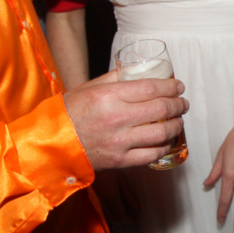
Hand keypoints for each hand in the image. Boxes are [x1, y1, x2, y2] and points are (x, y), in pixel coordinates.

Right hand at [64, 70, 188, 169]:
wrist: (51, 144)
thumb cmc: (68, 113)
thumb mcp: (89, 88)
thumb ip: (115, 79)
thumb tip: (139, 72)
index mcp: (109, 97)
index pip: (151, 88)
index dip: (171, 86)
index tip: (178, 86)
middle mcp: (117, 118)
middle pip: (161, 109)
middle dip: (178, 104)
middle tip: (183, 103)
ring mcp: (120, 142)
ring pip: (161, 133)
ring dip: (176, 126)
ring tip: (178, 121)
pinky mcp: (120, 160)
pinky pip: (151, 154)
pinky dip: (163, 146)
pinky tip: (165, 140)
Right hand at [92, 168, 137, 221]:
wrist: (88, 161)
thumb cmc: (108, 167)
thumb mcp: (121, 178)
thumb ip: (128, 194)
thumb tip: (137, 208)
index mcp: (111, 196)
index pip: (120, 215)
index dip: (128, 220)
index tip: (134, 220)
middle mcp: (103, 200)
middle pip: (113, 217)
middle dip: (122, 220)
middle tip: (130, 220)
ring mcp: (97, 198)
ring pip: (106, 214)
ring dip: (114, 217)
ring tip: (122, 218)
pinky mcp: (94, 195)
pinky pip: (102, 208)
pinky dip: (108, 212)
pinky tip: (112, 211)